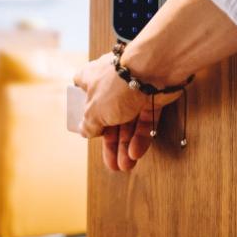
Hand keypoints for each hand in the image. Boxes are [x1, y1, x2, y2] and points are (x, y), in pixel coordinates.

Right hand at [73, 53, 179, 170]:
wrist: (153, 70)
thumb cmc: (118, 85)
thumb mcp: (94, 111)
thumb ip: (89, 124)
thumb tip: (85, 131)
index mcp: (90, 81)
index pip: (82, 95)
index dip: (84, 114)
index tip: (88, 131)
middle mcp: (111, 85)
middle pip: (108, 118)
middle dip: (111, 144)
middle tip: (112, 164)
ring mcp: (132, 91)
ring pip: (128, 123)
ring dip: (126, 146)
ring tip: (125, 166)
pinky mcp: (151, 97)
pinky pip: (144, 121)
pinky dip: (140, 137)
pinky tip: (136, 152)